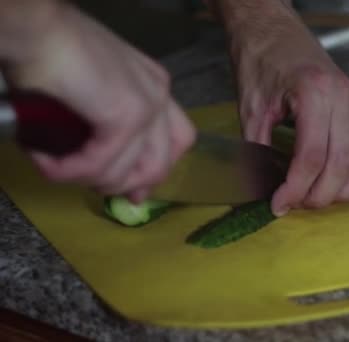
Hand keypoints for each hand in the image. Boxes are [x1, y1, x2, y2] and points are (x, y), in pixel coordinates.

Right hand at [3, 3, 195, 202]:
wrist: (35, 28)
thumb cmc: (51, 55)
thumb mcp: (89, 99)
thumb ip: (106, 133)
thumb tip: (108, 174)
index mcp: (154, 88)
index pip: (176, 141)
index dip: (154, 171)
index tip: (131, 192)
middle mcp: (159, 94)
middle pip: (164, 161)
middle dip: (128, 184)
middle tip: (95, 189)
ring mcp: (148, 104)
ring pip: (131, 171)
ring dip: (88, 179)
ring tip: (54, 167)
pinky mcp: (126, 115)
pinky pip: (102, 164)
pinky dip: (71, 170)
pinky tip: (48, 162)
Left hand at [227, 7, 348, 215]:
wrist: (270, 26)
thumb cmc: (258, 58)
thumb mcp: (251, 106)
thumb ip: (258, 149)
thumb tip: (262, 189)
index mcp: (314, 92)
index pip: (313, 155)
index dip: (296, 188)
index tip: (278, 204)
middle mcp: (341, 97)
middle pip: (342, 162)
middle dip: (319, 194)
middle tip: (294, 204)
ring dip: (343, 187)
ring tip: (316, 197)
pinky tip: (339, 182)